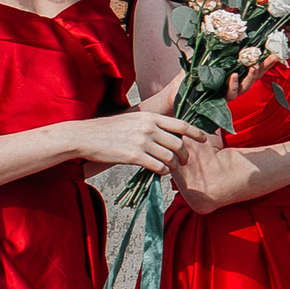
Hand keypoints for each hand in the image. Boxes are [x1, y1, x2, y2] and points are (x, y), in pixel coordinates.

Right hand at [70, 110, 210, 173]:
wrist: (85, 136)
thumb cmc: (109, 129)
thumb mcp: (133, 119)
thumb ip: (151, 125)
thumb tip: (169, 134)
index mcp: (150, 117)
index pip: (181, 125)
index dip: (196, 133)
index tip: (204, 139)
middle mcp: (149, 128)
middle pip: (179, 144)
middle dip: (184, 155)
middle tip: (184, 161)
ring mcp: (142, 142)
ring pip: (170, 157)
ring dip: (173, 165)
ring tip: (170, 168)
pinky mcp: (134, 156)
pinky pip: (158, 166)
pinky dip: (163, 171)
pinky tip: (160, 171)